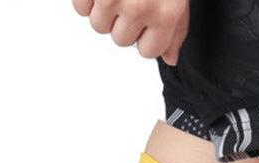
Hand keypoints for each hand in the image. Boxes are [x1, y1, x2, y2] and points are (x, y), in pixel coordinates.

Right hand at [72, 0, 189, 66]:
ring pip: (99, 25)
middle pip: (121, 40)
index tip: (142, 20)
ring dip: (102, 10)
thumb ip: (177, 28)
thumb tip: (170, 59)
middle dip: (122, 21)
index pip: (148, 52)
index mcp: (166, 14)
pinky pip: (80, 8)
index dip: (143, 36)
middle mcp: (140, 7)